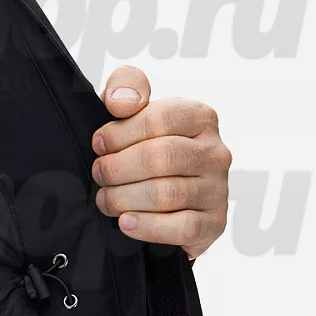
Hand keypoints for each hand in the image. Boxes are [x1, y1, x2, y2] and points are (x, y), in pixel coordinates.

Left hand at [91, 65, 231, 258]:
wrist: (165, 202)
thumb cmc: (143, 148)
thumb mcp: (132, 111)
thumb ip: (125, 87)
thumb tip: (123, 102)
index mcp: (200, 117)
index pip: (157, 119)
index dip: (119, 133)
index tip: (98, 144)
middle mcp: (215, 152)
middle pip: (159, 158)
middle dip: (117, 168)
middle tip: (98, 175)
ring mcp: (217, 190)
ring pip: (166, 194)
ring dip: (123, 198)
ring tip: (105, 199)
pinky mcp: (213, 223)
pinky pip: (180, 228)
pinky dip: (147, 227)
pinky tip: (125, 222)